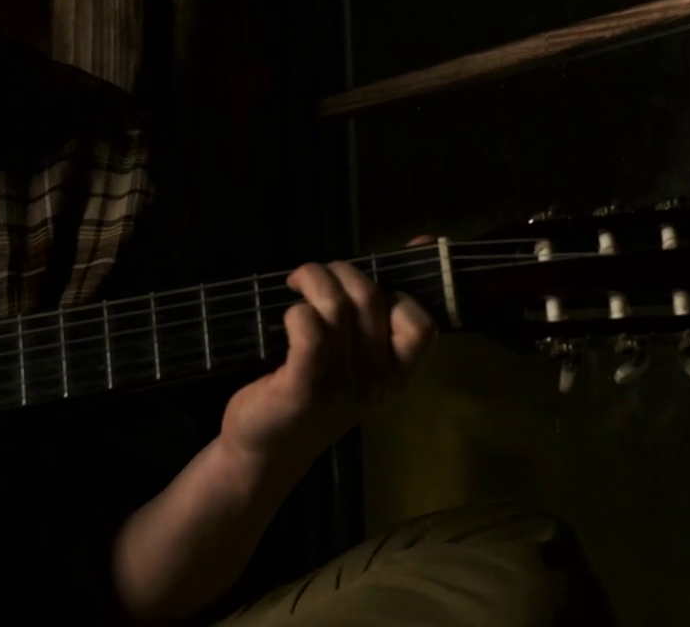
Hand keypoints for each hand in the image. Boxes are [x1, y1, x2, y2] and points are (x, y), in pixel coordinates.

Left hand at [219, 259, 434, 467]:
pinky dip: (297, 311)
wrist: (267, 448)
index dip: (398, 292)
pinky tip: (288, 314)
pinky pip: (308, 331)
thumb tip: (423, 242)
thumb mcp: (357, 355)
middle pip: (370, 299)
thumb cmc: (315, 392)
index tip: (369, 285)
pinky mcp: (300, 389)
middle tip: (313, 277)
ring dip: (313, 279)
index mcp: (395, 374)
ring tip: (296, 283)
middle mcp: (374, 382)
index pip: (421, 324)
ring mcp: (339, 387)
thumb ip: (383, 309)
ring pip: (336, 307)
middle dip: (340, 270)